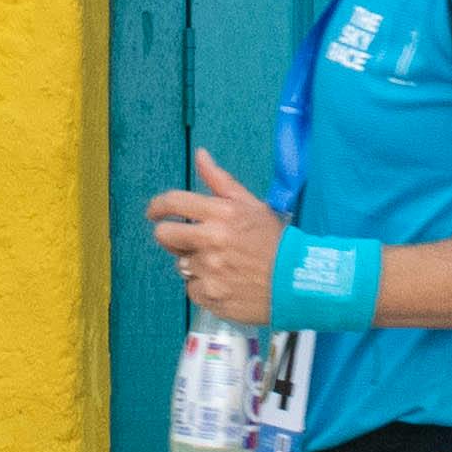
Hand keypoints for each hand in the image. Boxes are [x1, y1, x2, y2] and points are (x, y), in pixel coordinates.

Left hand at [148, 144, 285, 325]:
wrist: (297, 282)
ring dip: (195, 264)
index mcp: (222, 214)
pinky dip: (205, 287)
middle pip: (164, 235)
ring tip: (223, 266)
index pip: (173, 202)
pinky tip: (226, 283)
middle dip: (172, 237)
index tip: (154, 212)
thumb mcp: (252, 205)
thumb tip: (200, 155)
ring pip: (181, 264)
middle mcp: (211, 240)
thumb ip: (220, 181)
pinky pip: (192, 289)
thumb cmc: (275, 242)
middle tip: (189, 241)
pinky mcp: (210, 295)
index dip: (157, 206)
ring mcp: (209, 270)